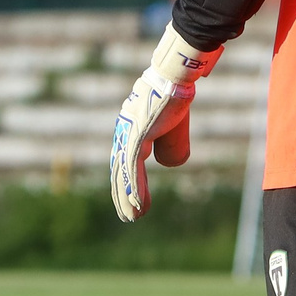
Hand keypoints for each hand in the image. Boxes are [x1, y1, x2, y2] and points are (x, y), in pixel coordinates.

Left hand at [108, 25, 219, 222]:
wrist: (174, 77)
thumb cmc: (174, 94)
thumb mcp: (173, 123)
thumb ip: (170, 142)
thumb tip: (170, 163)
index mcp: (130, 129)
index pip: (125, 161)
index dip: (127, 182)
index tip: (130, 199)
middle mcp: (124, 133)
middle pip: (120, 170)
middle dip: (123, 195)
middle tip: (127, 216)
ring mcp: (129, 136)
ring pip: (125, 174)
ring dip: (128, 198)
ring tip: (132, 218)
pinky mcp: (137, 138)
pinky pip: (133, 170)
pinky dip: (135, 190)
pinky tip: (137, 205)